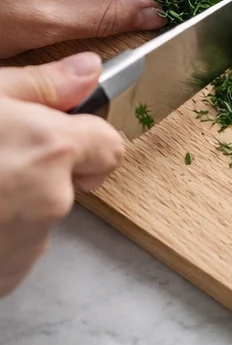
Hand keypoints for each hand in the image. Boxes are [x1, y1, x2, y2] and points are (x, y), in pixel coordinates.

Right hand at [0, 56, 123, 295]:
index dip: (85, 136)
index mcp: (50, 149)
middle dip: (34, 165)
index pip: (108, 147)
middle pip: (68, 179)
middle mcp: (52, 199)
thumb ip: (38, 85)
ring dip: (9, 197)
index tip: (56, 129)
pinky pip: (13, 244)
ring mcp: (31, 243)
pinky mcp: (9, 273)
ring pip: (37, 212)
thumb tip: (86, 71)